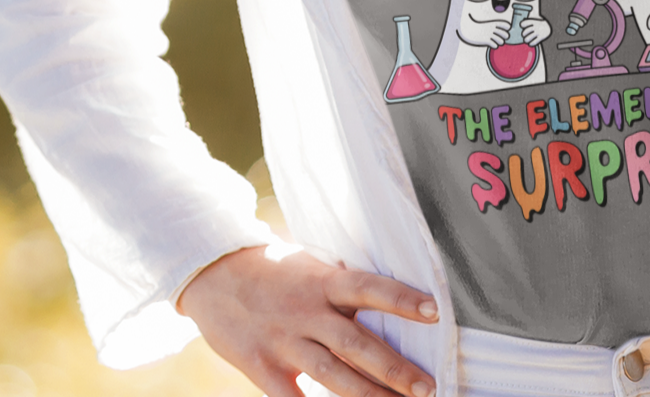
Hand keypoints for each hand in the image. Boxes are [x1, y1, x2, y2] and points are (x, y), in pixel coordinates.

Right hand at [177, 245, 438, 396]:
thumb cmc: (271, 267)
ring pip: (333, 376)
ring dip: (369, 396)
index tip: (434, 311)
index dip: (402, 299)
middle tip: (428, 386)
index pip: (370, 288)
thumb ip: (339, 283)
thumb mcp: (310, 264)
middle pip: (357, 343)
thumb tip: (376, 293)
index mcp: (324, 281)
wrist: (214, 274)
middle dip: (394, 368)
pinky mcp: (263, 367)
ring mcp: (286, 342)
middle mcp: (308, 312)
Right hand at [463, 12, 510, 46]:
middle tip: (500, 37)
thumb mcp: (487, 24)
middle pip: (506, 35)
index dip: (506, 28)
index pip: (506, 25)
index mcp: (493, 23)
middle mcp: (492, 29)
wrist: (468, 29)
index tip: (503, 29)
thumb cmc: (478, 27)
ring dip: (499, 42)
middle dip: (504, 37)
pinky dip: (494, 46)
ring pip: (501, 41)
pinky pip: (494, 45)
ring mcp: (489, 34)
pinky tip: (491, 44)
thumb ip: (494, 26)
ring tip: (496, 41)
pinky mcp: (485, 40)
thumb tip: (504, 27)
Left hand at [520, 16, 550, 45]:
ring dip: (526, 39)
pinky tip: (530, 43)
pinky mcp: (542, 37)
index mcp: (534, 21)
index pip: (525, 23)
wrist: (554, 25)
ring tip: (526, 40)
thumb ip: (531, 18)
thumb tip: (523, 19)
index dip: (522, 24)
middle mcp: (536, 26)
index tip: (522, 25)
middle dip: (524, 34)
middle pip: (525, 32)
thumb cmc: (542, 23)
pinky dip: (531, 43)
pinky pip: (534, 42)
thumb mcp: (538, 18)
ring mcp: (539, 32)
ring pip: (528, 38)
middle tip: (524, 35)